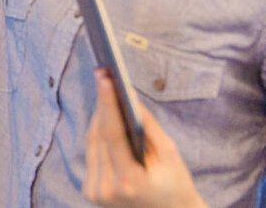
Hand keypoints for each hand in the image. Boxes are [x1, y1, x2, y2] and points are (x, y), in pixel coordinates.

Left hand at [83, 69, 206, 207]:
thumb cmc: (175, 186)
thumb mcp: (170, 155)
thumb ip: (147, 126)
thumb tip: (130, 95)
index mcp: (129, 183)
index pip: (113, 135)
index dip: (108, 103)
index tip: (105, 77)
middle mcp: (106, 189)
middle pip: (100, 136)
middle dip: (104, 103)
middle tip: (105, 74)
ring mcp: (95, 192)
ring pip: (93, 141)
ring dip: (99, 114)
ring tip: (105, 87)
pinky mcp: (90, 190)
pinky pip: (92, 152)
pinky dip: (98, 131)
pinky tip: (105, 112)